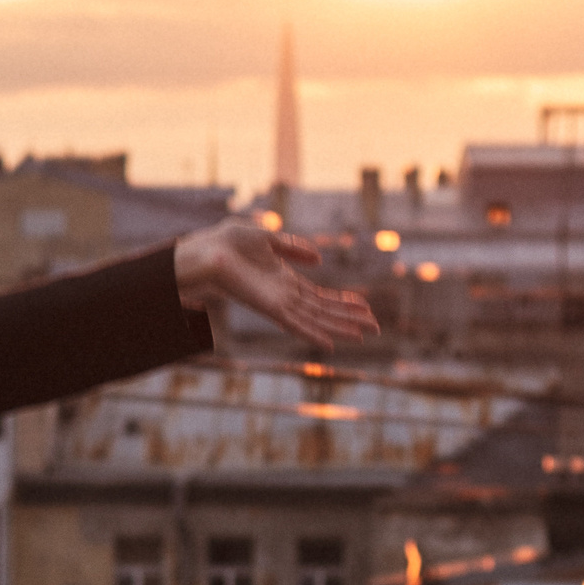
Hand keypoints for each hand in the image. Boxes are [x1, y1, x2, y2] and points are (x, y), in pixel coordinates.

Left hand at [173, 220, 377, 349]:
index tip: (365, 306)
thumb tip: (318, 259)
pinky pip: (295, 325)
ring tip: (365, 334)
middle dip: (350, 318)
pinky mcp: (269, 308)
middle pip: (323, 311)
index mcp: (284, 281)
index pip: (320, 297)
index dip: (343, 302)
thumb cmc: (228, 242)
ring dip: (341, 327)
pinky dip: (313, 335)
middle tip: (376, 326)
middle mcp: (283, 296)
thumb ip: (293, 247)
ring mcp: (277, 303)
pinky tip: (331, 345)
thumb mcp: (268, 238)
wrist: (207, 249)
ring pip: (316, 320)